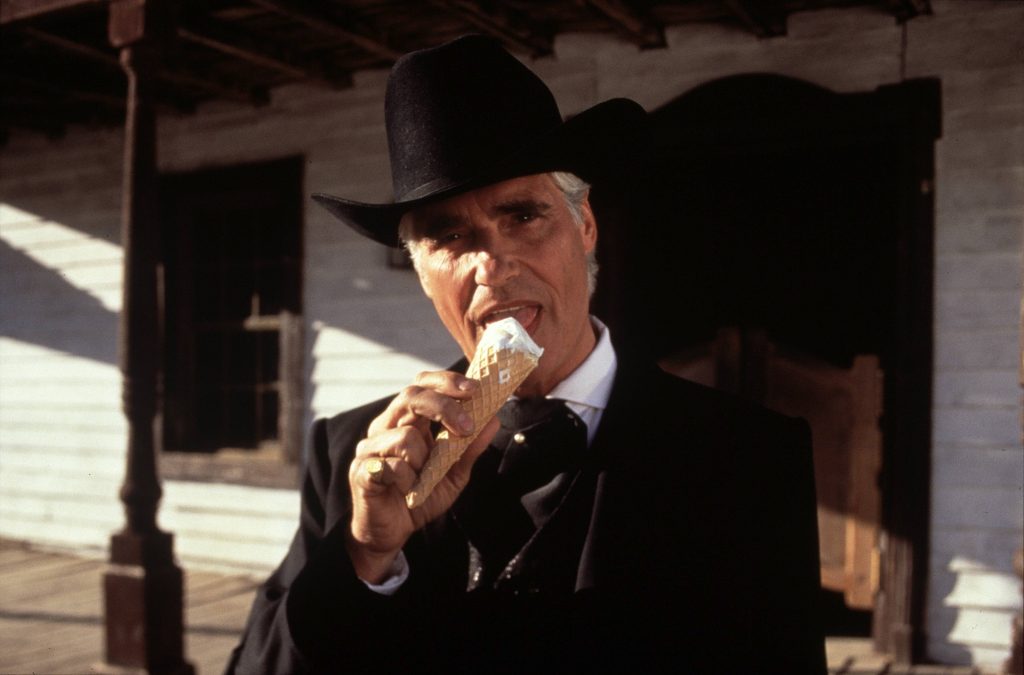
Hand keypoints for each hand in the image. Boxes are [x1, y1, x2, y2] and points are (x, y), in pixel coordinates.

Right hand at [346, 370, 499, 582]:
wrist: (391, 534)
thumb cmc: (419, 498)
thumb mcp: (453, 473)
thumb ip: (470, 448)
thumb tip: (493, 420)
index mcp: (406, 421)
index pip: (422, 385)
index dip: (446, 382)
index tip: (474, 390)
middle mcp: (385, 427)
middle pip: (411, 396)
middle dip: (444, 407)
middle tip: (467, 426)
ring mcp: (370, 447)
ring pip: (405, 435)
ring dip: (424, 461)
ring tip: (422, 480)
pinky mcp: (361, 470)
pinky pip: (393, 466)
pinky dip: (409, 481)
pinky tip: (407, 492)